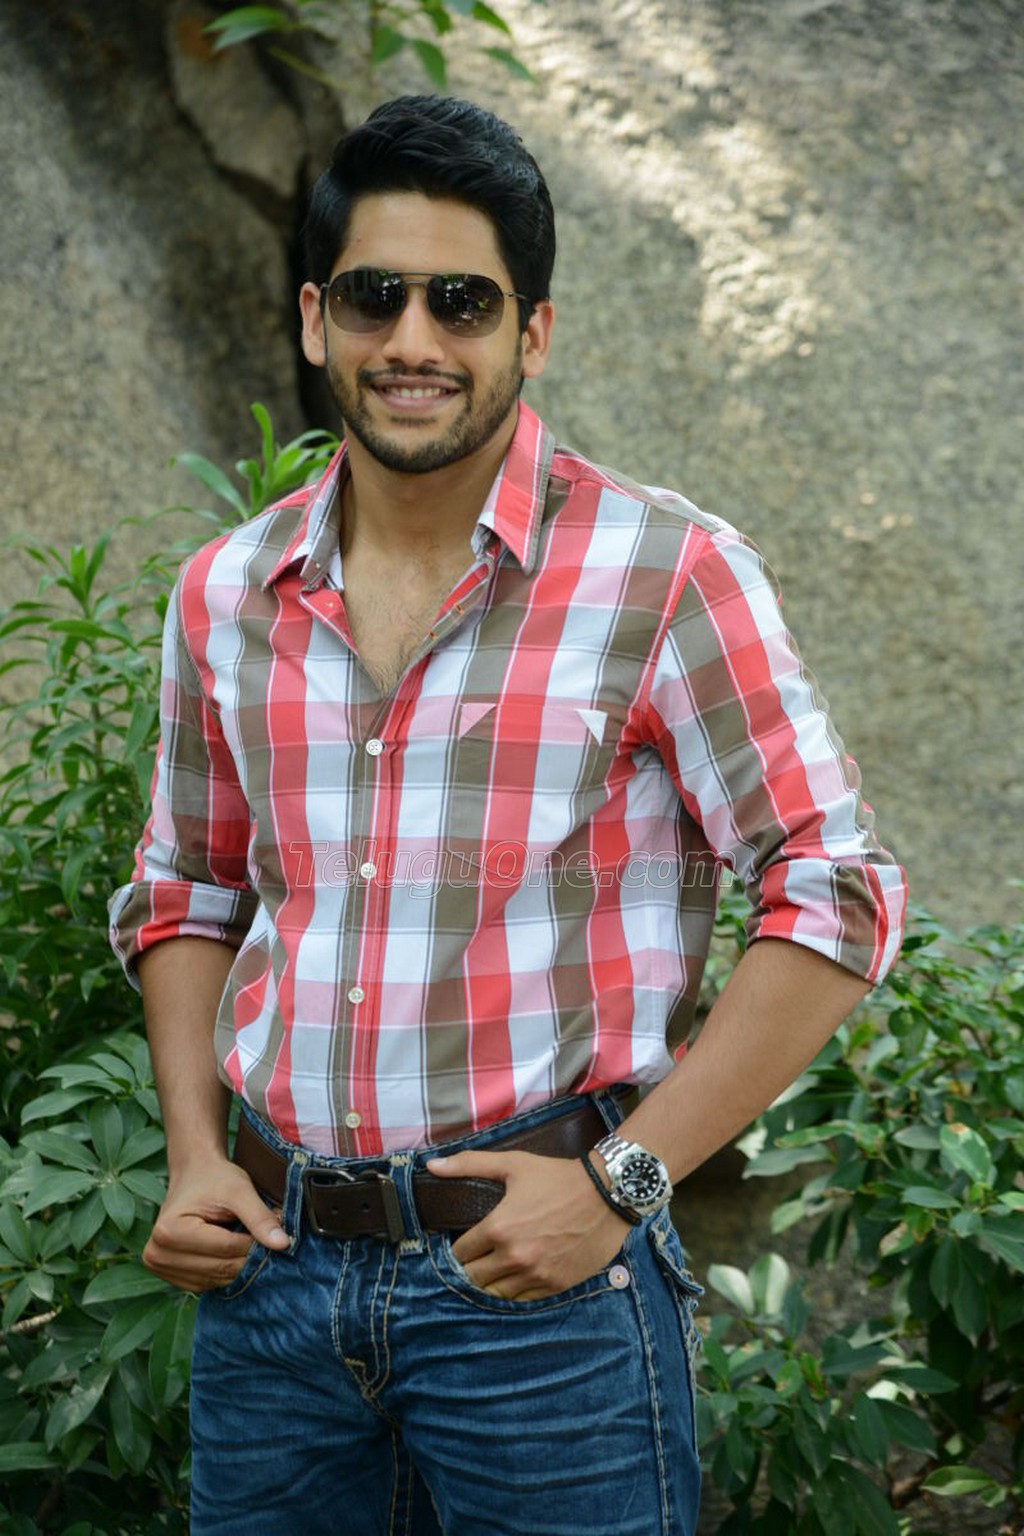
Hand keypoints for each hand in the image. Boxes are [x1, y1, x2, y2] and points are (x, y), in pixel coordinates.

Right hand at [143, 1158, 290, 1292]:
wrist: (194, 1174)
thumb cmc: (215, 1179)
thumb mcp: (240, 1191)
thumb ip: (261, 1218)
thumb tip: (283, 1245)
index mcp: (169, 1231)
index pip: (226, 1249)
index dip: (254, 1242)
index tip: (271, 1230)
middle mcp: (157, 1254)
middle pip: (220, 1269)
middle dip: (246, 1255)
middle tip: (262, 1236)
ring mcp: (160, 1268)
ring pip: (215, 1280)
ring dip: (236, 1264)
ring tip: (241, 1238)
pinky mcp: (169, 1277)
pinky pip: (206, 1284)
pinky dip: (223, 1272)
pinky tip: (228, 1251)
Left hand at [426, 1150, 629, 1300]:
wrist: (607, 1194)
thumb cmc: (557, 1177)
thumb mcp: (513, 1163)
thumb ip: (469, 1164)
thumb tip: (432, 1165)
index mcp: (498, 1228)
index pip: (460, 1253)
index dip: (458, 1248)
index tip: (465, 1242)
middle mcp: (514, 1257)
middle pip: (474, 1278)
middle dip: (471, 1267)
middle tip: (478, 1256)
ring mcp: (536, 1275)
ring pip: (496, 1293)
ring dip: (491, 1282)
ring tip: (495, 1268)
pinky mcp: (555, 1285)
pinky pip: (523, 1299)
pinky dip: (515, 1290)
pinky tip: (517, 1275)